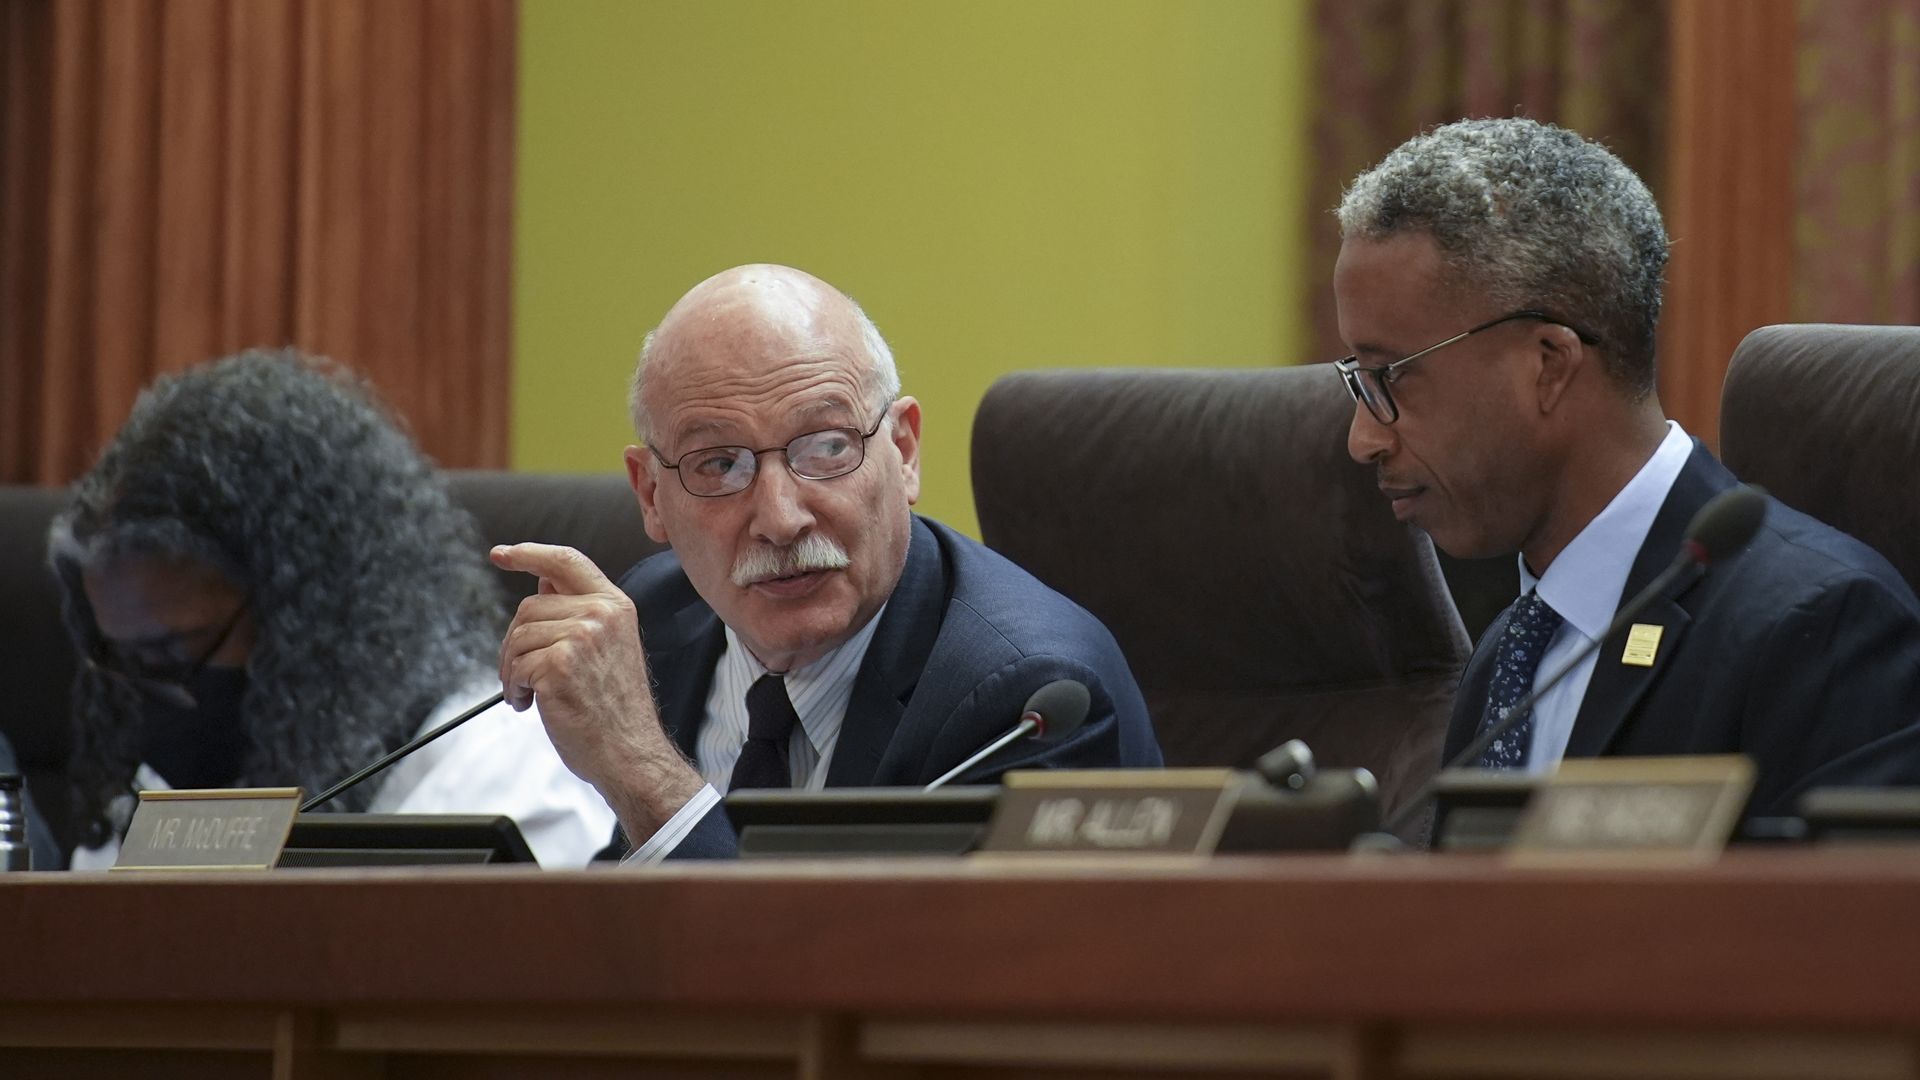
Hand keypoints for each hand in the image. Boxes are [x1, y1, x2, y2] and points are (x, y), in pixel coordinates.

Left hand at [490, 543, 704, 839]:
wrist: (630, 752)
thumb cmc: (617, 710)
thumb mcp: (609, 647)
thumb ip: (579, 613)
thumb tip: (542, 584)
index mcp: (615, 606)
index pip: (567, 562)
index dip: (529, 553)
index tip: (501, 554)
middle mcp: (601, 615)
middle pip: (529, 606)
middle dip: (515, 642)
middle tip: (522, 675)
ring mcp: (581, 637)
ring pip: (517, 637)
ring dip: (512, 670)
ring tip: (530, 694)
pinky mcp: (559, 665)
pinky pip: (514, 666)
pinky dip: (513, 689)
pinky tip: (530, 704)